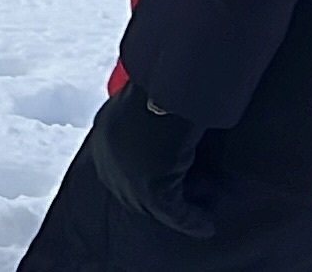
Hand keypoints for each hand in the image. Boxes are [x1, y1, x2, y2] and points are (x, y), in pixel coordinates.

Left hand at [86, 86, 212, 237]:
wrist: (174, 85)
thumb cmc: (169, 85)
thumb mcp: (147, 100)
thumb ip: (147, 119)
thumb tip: (162, 129)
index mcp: (105, 131)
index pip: (118, 167)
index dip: (140, 181)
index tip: (165, 187)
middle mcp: (108, 156)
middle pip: (130, 191)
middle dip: (154, 202)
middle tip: (182, 207)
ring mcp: (125, 173)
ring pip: (152, 206)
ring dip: (176, 215)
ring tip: (198, 219)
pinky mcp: (149, 187)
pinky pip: (173, 213)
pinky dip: (192, 221)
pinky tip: (206, 227)